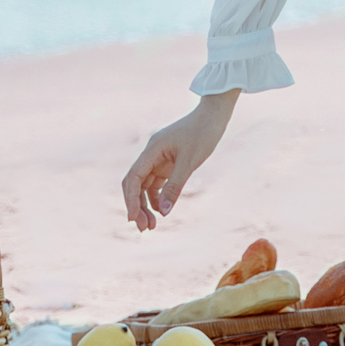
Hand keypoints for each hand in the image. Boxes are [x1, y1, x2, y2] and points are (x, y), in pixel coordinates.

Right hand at [121, 92, 237, 231]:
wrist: (213, 116)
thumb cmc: (202, 134)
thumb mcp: (189, 162)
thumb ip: (175, 186)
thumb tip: (163, 212)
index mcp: (152, 150)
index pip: (134, 177)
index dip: (131, 199)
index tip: (133, 218)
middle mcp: (151, 154)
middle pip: (135, 184)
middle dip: (136, 206)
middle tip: (144, 228)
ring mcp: (158, 159)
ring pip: (144, 186)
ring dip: (145, 205)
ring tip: (152, 226)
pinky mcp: (167, 163)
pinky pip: (156, 184)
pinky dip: (156, 198)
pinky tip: (161, 211)